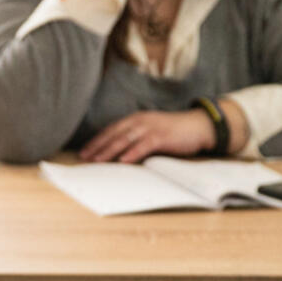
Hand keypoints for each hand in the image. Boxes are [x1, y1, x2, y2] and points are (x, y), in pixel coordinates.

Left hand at [79, 109, 216, 162]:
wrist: (198, 126)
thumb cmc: (172, 131)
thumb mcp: (149, 131)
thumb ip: (134, 139)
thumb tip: (116, 154)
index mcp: (135, 119)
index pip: (110, 130)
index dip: (96, 141)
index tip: (84, 152)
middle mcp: (140, 121)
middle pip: (114, 134)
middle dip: (98, 147)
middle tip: (84, 158)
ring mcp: (150, 127)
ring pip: (125, 139)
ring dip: (110, 150)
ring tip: (98, 160)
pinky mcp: (162, 136)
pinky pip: (144, 145)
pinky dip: (133, 153)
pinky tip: (124, 160)